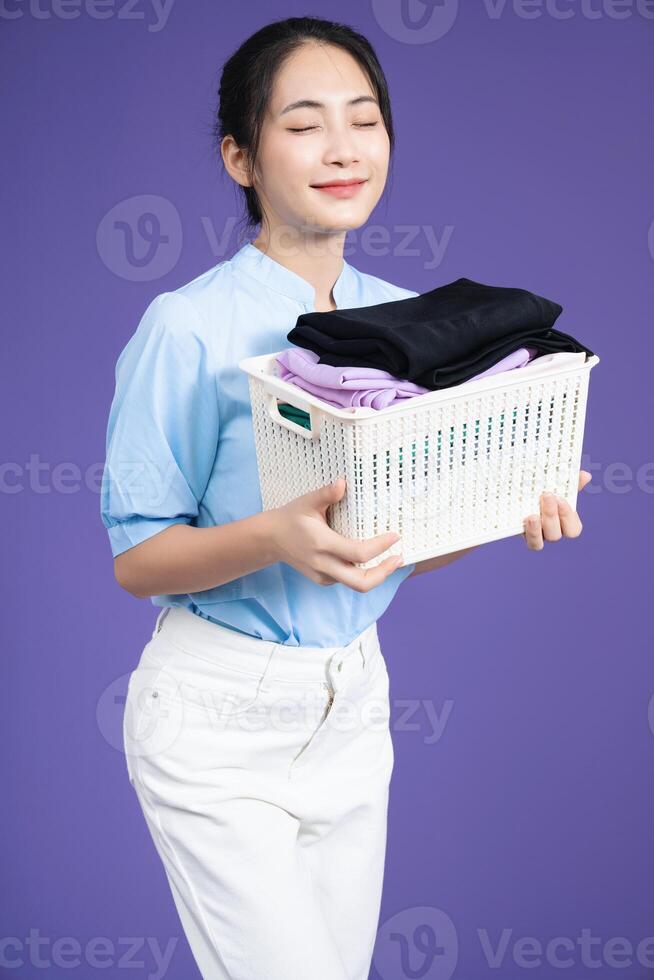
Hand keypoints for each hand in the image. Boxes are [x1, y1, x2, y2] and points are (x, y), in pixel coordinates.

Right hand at [267, 477, 402, 590]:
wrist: (270, 539)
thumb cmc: (291, 517)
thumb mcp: (307, 502)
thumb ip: (326, 494)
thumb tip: (343, 482)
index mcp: (322, 544)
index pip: (359, 553)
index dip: (381, 547)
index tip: (395, 536)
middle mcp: (323, 564)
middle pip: (361, 582)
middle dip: (384, 573)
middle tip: (399, 558)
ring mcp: (322, 575)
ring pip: (356, 585)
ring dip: (377, 575)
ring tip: (391, 560)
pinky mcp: (322, 580)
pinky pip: (347, 581)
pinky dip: (363, 573)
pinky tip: (372, 561)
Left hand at [522, 470, 591, 550]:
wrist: (520, 492)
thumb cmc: (543, 490)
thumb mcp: (557, 484)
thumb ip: (571, 482)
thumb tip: (585, 476)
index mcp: (565, 522)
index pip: (573, 529)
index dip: (568, 516)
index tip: (560, 499)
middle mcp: (553, 531)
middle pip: (556, 533)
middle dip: (552, 515)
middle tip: (547, 497)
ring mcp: (540, 535)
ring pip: (545, 539)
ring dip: (540, 527)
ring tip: (533, 514)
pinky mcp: (526, 536)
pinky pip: (533, 543)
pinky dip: (532, 533)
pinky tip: (528, 519)